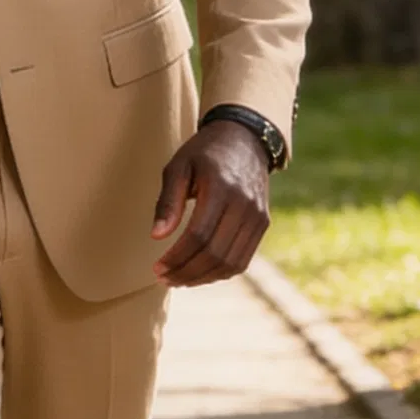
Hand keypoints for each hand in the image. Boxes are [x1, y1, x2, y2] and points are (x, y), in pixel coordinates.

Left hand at [151, 123, 271, 286]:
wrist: (245, 138)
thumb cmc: (204, 152)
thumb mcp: (178, 166)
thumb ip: (167, 201)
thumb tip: (156, 236)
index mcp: (220, 187)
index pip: (198, 235)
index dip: (177, 257)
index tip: (157, 268)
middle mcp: (243, 204)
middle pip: (215, 253)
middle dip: (186, 273)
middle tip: (165, 278)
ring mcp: (257, 215)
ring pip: (230, 262)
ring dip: (203, 278)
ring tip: (180, 280)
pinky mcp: (263, 223)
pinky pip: (243, 259)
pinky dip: (221, 272)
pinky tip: (201, 273)